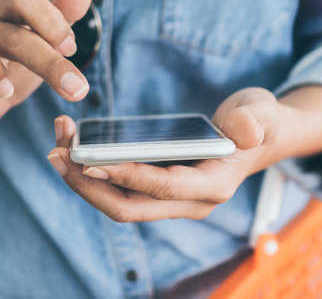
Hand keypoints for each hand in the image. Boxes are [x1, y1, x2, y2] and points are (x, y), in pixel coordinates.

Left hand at [47, 88, 283, 221]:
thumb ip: (255, 121)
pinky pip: (120, 190)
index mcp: (214, 187)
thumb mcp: (263, 113)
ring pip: (119, 202)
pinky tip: (74, 147)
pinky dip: (94, 171)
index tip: (90, 161)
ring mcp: (173, 200)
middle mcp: (190, 202)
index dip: (126, 177)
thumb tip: (245, 132)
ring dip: (83, 179)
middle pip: (129, 207)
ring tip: (57, 146)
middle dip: (88, 185)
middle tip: (57, 154)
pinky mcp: (158, 190)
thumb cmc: (260, 121)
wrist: (260, 135)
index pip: (163, 188)